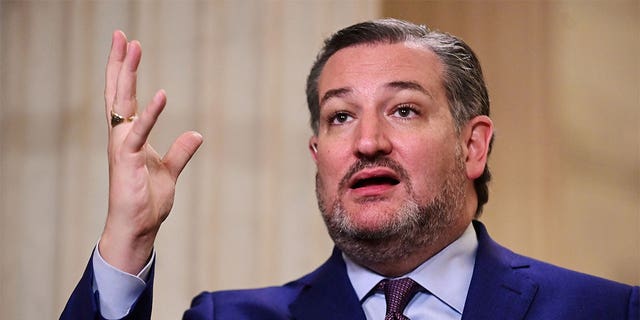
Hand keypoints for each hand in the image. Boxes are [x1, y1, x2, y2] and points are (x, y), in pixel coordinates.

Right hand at [98, 30, 202, 273]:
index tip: (127, 46)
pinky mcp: (127, 160)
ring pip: (122, 103)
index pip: (125, 98)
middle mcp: (122, 137)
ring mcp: (122, 146)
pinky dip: (150, 113)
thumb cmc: (147, 201)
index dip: (124, 72)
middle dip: (119, 63)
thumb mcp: (170, 171)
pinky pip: (139, 132)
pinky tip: (161, 94)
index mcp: (130, 136)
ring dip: (126, 74)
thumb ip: (181, 152)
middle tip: (120, 35)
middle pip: (118, 92)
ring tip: (131, 47)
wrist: (138, 227)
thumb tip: (197, 134)